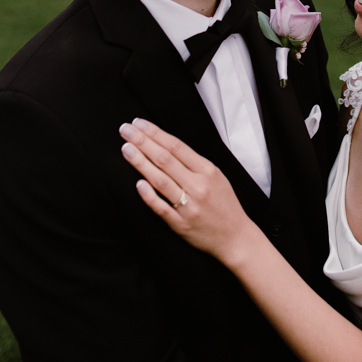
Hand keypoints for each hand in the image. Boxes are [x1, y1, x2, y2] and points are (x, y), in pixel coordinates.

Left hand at [118, 118, 255, 264]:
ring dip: (141, 163)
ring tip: (126, 149)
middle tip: (126, 130)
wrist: (236, 237)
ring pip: (161, 180)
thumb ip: (194, 163)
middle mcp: (198, 186)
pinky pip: (161, 208)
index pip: (176, 146)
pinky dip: (149, 195)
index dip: (155, 133)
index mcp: (207, 170)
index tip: (139, 124)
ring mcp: (189, 206)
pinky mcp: (181, 225)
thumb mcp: (217, 176)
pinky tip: (137, 183)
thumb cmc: (225, 205)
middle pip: (165, 159)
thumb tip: (166, 146)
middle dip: (143, 142)